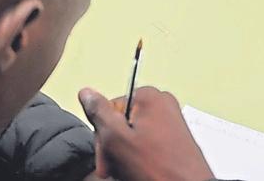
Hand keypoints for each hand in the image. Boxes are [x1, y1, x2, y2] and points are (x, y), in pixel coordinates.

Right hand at [79, 86, 212, 180]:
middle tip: (113, 167)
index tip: (105, 154)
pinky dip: (140, 158)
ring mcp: (173, 123)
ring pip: (134, 136)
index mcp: (149, 96)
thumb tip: (86, 92)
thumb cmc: (156, 168)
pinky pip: (149, 144)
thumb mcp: (116, 138)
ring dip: (125, 155)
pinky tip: (140, 172)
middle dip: (114, 146)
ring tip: (128, 172)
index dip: (102, 134)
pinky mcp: (178, 141)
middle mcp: (163, 104)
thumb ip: (98, 112)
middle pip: (122, 121)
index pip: (109, 108)